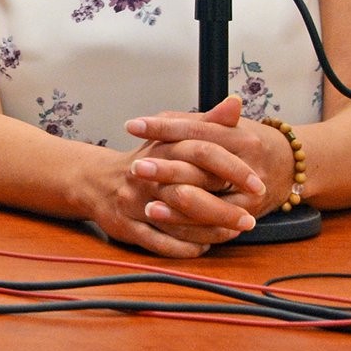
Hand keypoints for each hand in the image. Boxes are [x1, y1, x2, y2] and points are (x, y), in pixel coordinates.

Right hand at [70, 96, 257, 256]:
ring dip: (209, 232)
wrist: (93, 179)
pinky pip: (160, 243)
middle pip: (189, 193)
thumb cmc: (144, 159)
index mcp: (160, 149)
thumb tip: (235, 103)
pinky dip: (184, 247)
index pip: (201, 153)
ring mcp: (133, 203)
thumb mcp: (172, 136)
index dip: (232, 169)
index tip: (256, 183)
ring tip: (233, 233)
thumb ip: (207, 123)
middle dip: (224, 210)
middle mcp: (145, 176)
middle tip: (250, 219)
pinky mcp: (125, 227)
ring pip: (176, 222)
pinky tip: (204, 246)